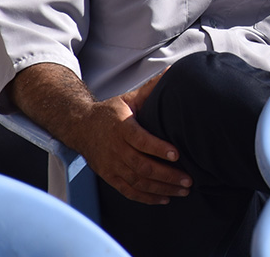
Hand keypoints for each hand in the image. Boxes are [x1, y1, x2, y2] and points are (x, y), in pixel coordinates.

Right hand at [77, 72, 193, 204]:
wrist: (81, 127)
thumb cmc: (111, 113)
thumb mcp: (129, 98)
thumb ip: (151, 89)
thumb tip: (172, 72)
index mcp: (122, 127)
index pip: (141, 140)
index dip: (158, 149)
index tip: (177, 154)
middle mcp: (116, 148)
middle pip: (142, 166)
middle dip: (167, 175)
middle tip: (188, 179)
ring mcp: (111, 165)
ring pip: (137, 181)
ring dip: (162, 188)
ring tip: (183, 190)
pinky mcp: (109, 177)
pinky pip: (129, 191)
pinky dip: (147, 198)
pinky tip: (165, 198)